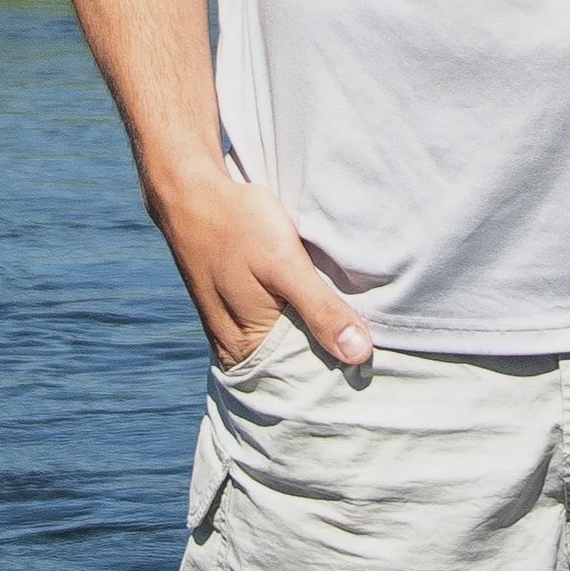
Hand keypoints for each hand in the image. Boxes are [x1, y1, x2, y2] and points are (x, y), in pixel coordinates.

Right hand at [150, 163, 374, 372]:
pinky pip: (281, 322)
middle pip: (298, 362)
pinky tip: (327, 302)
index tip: (376, 362)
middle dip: (333, 352)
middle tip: (378, 340)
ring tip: (358, 321)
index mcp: (244, 350)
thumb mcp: (283, 263)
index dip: (340, 370)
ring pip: (292, 340)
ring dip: (319, 330)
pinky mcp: (242, 306)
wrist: (191, 191)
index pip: (303, 378)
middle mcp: (237, 348)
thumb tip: (360, 355)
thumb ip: (320, 308)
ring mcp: (237, 327)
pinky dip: (303, 315)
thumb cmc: (236, 224)